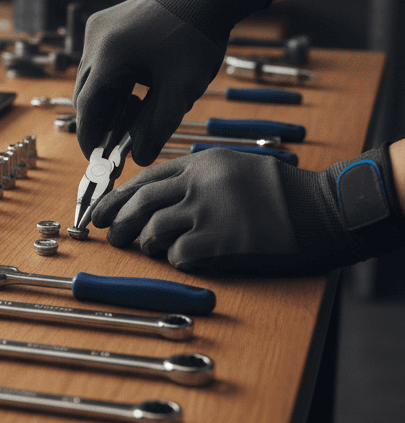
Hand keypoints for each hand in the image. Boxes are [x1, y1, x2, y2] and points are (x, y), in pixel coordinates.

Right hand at [73, 0, 274, 164]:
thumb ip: (158, 127)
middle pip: (85, 91)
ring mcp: (98, 28)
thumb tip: (140, 158)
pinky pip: (99, 60)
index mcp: (109, 54)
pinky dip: (111, 80)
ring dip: (107, 99)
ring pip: (91, 76)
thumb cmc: (196, 38)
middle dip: (99, 119)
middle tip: (116, 142)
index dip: (90, 134)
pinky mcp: (104, 23)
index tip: (96, 157)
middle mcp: (95, 38)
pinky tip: (135, 91)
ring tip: (133, 115)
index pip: (87, 105)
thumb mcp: (181, 90)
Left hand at [90, 147, 404, 274]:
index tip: (101, 209)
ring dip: (146, 244)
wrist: (322, 210)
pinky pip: (178, 254)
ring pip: (154, 230)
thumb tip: (157, 198)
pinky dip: (175, 259)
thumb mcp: (233, 168)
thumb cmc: (280, 193)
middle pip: (141, 203)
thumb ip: (196, 178)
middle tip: (107, 235)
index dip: (118, 196)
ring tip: (148, 249)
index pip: (146, 178)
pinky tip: (183, 257)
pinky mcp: (220, 241)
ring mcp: (209, 212)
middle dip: (117, 221)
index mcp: (201, 163)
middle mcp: (199, 184)